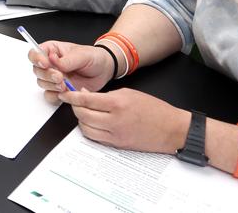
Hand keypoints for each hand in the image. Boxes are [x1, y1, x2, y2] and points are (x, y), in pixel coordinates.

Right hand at [29, 41, 114, 97]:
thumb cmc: (94, 57)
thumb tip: (54, 61)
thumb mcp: (83, 54)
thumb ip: (67, 59)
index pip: (35, 53)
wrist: (104, 71)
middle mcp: (50, 64)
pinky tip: (66, 91)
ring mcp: (54, 78)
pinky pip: (50, 95)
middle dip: (47, 75)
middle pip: (37, 70)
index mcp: (52, 50)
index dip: (36, 58)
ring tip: (65, 84)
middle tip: (60, 76)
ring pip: (42, 83)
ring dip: (52, 85)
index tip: (45, 63)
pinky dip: (56, 95)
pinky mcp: (59, 90)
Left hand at [59, 88, 190, 153]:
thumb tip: (86, 95)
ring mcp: (115, 135)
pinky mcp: (117, 145)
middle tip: (74, 101)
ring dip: (81, 120)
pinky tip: (93, 123)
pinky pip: (96, 138)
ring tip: (84, 112)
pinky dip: (90, 130)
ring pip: (86, 129)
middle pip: (83, 115)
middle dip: (75, 107)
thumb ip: (106, 95)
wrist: (171, 129)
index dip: (72, 96)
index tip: (65, 92)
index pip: (86, 100)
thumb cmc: (154, 109)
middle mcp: (114, 121)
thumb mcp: (129, 93)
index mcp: (118, 104)